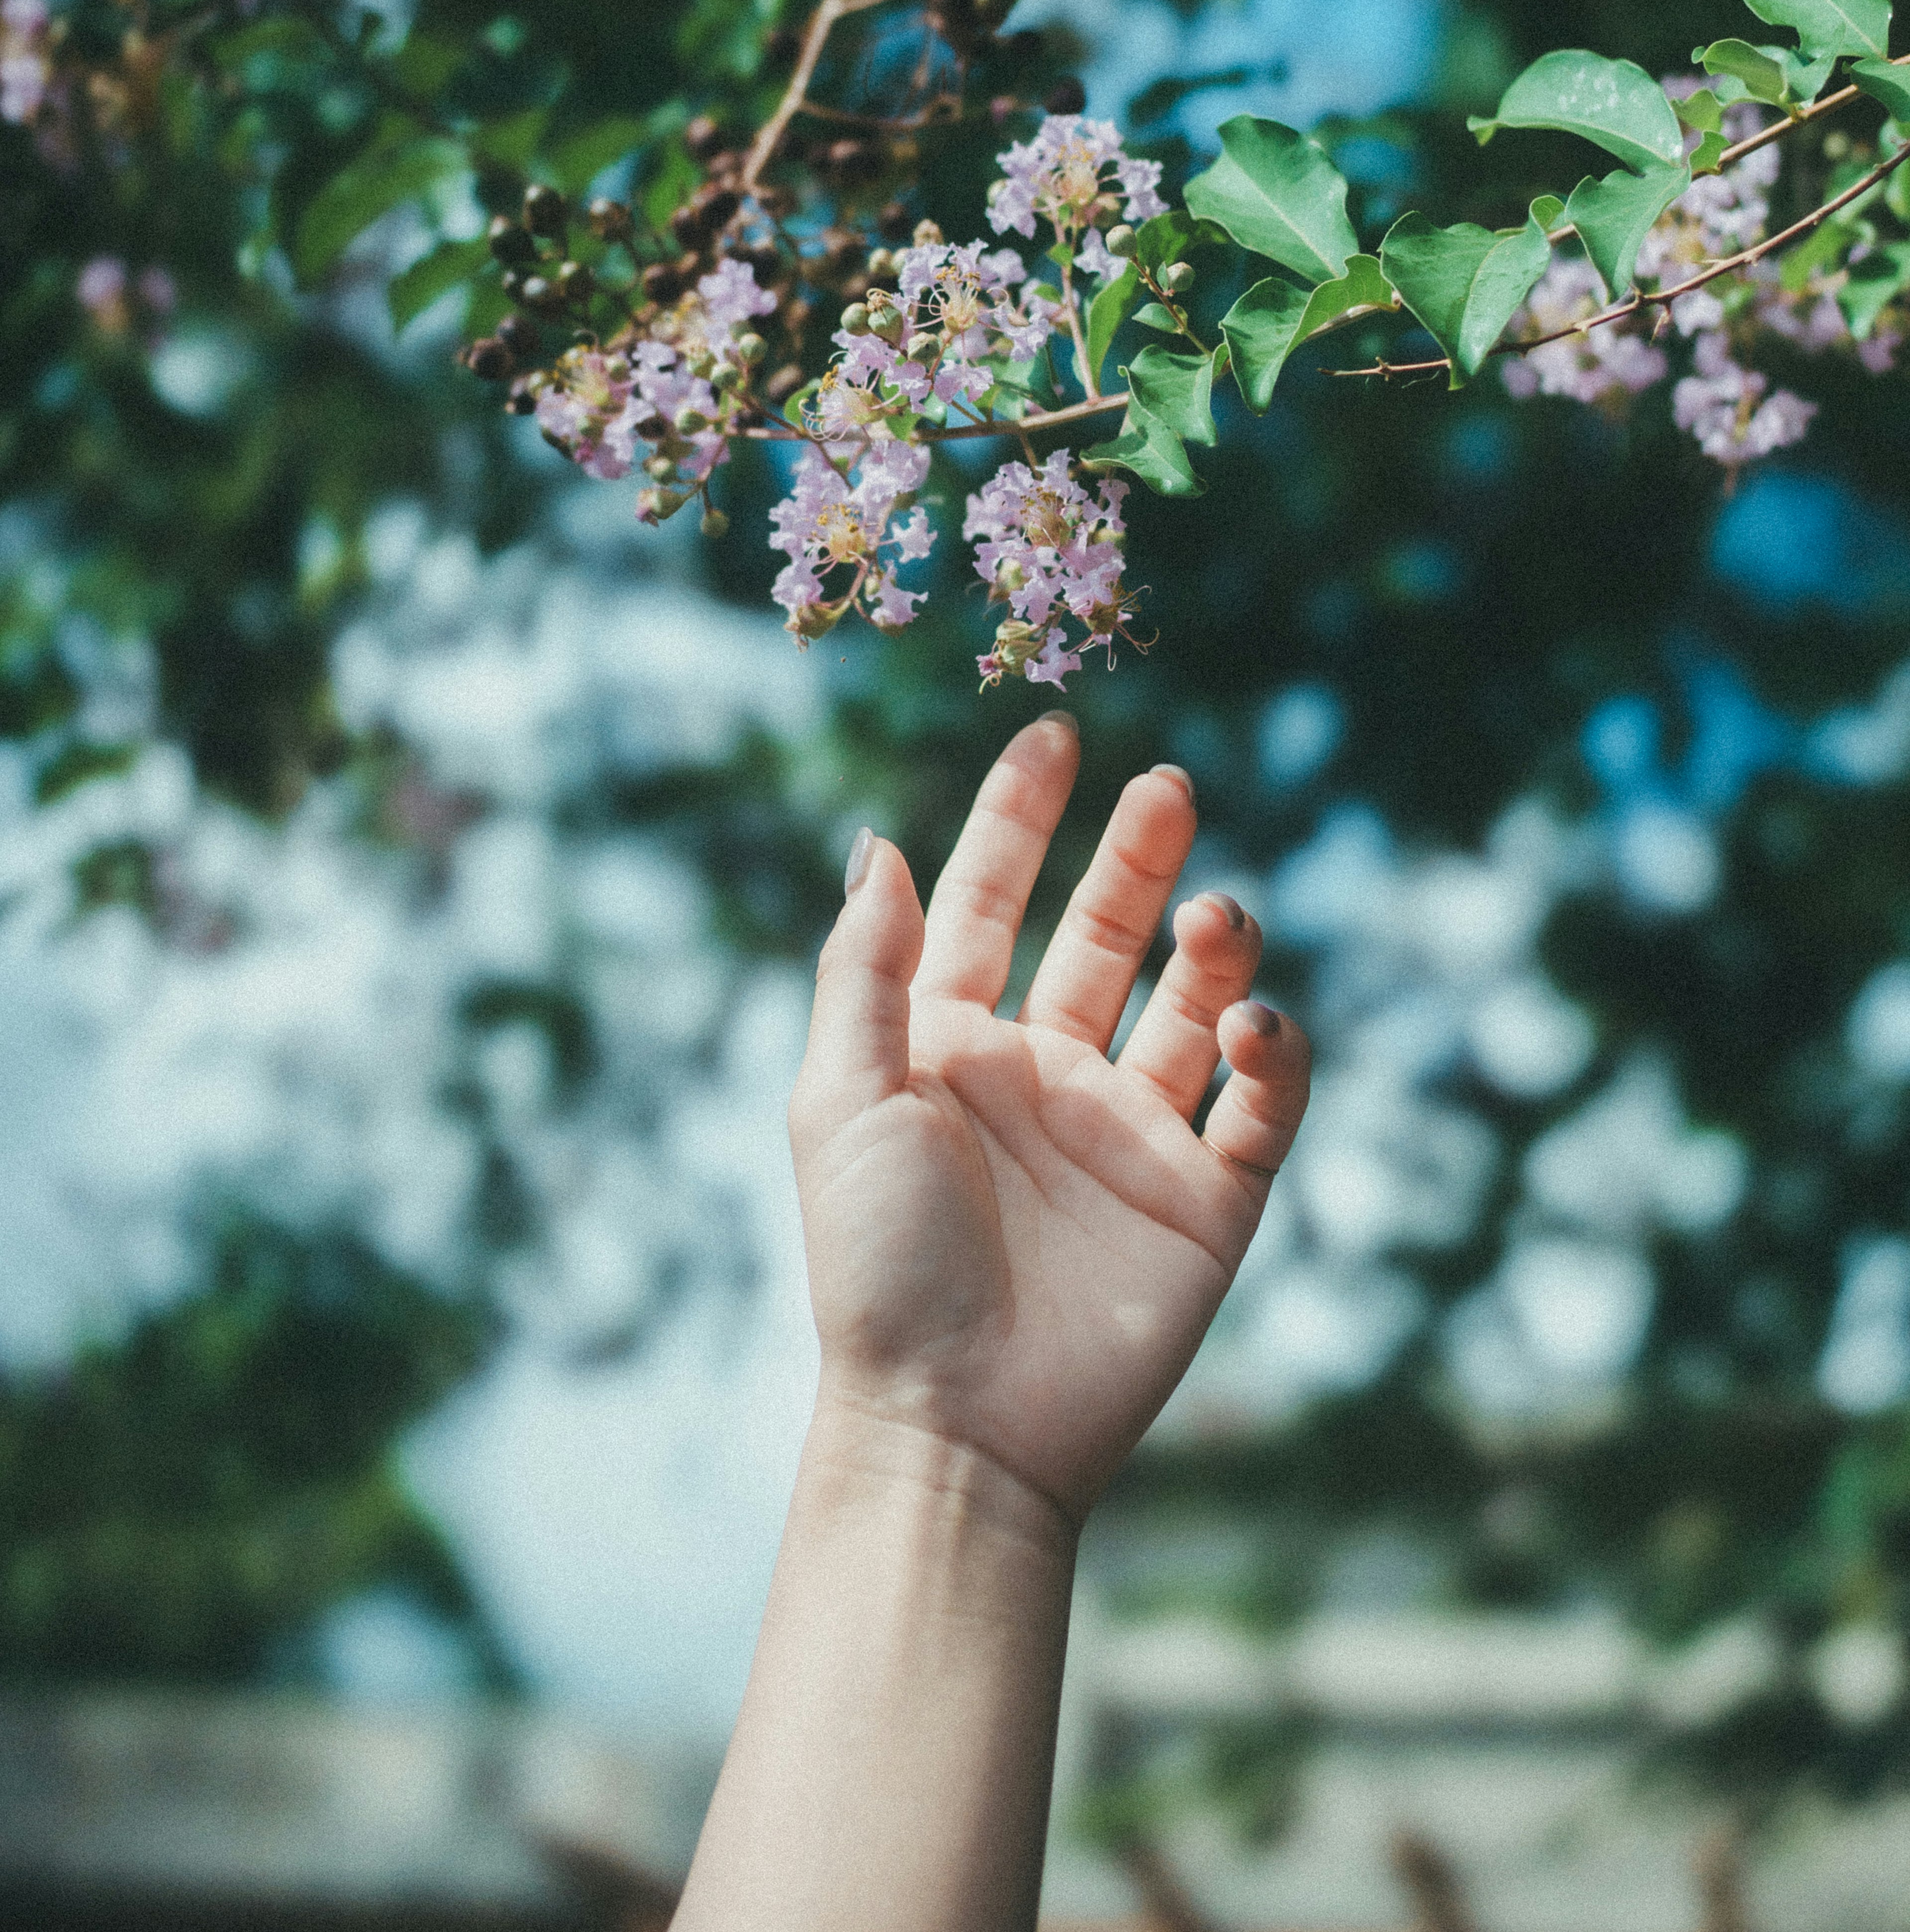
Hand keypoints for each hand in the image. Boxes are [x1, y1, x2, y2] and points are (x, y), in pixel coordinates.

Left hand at [789, 711, 1310, 1522]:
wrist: (953, 1428)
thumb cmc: (878, 1267)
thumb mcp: (840, 1103)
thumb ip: (863, 971)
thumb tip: (876, 842)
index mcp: (949, 1048)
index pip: (986, 903)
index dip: (1019, 819)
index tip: (1058, 733)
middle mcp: (1043, 1079)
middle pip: (1102, 937)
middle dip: (1134, 856)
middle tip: (1167, 786)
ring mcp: (1128, 1139)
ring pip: (1191, 1010)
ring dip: (1214, 951)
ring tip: (1217, 914)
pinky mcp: (1202, 1206)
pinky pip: (1259, 1112)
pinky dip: (1272, 1058)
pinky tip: (1253, 1028)